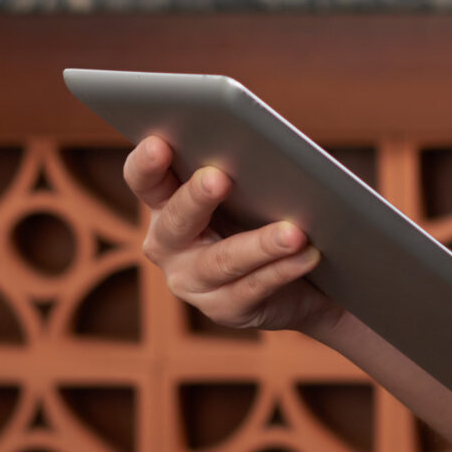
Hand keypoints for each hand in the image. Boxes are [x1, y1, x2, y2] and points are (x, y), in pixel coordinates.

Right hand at [124, 134, 342, 335]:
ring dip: (259, 244)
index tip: (159, 143)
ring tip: (292, 232)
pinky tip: (306, 255)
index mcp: (165, 203)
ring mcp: (192, 282)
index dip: (147, 164)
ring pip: (222, 260)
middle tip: (219, 178)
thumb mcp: (246, 189)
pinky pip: (254, 288)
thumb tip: (260, 144)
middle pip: (176, 221)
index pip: (145, 181)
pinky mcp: (225, 309)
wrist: (297, 279)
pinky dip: (283, 269)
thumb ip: (240, 166)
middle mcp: (168, 245)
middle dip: (196, 198)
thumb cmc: (262, 214)